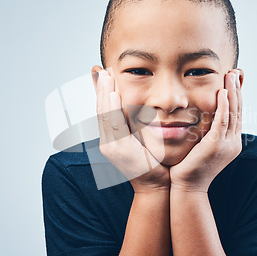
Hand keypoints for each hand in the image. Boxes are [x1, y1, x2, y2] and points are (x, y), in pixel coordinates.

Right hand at [92, 68, 169, 192]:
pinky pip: (115, 125)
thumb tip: (139, 106)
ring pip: (105, 115)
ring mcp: (111, 146)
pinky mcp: (119, 150)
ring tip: (106, 76)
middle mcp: (107, 141)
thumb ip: (137, 123)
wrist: (156, 186)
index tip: (103, 73)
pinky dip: (112, 109)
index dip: (102, 92)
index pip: (104, 110)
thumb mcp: (143, 138)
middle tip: (102, 68)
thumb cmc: (153, 162)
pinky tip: (112, 95)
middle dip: (101, 88)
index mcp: (111, 139)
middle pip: (100, 110)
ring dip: (104, 94)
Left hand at [169, 70, 242, 191]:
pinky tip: (223, 93)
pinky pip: (222, 122)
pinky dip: (224, 106)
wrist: (187, 188)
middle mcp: (232, 142)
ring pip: (232, 113)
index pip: (236, 114)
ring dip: (232, 93)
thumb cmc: (189, 168)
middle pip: (238, 111)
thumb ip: (206, 133)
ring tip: (230, 76)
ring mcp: (226, 144)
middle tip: (235, 72)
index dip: (236, 96)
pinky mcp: (216, 145)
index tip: (233, 80)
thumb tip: (202, 118)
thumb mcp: (201, 147)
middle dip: (237, 90)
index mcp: (231, 142)